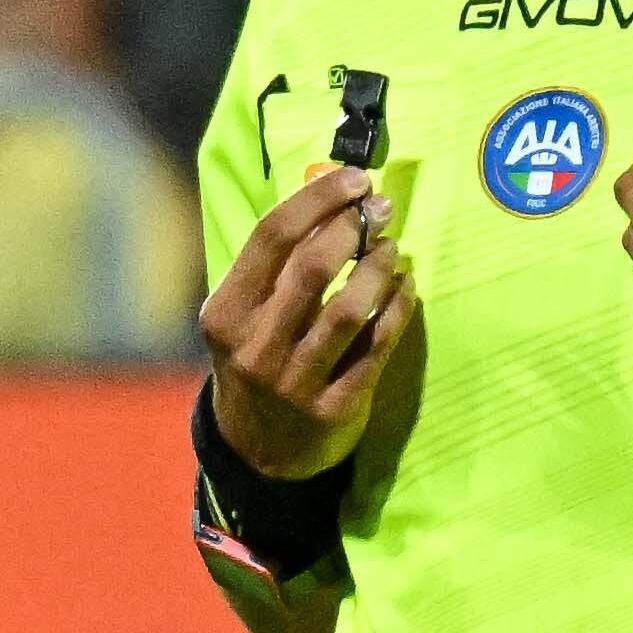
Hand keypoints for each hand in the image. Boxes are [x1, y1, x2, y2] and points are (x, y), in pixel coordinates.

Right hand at [201, 156, 411, 476]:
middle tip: (381, 208)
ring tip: (393, 248)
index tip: (354, 179)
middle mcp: (256, 348)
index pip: (271, 238)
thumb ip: (277, 260)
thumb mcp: (244, 315)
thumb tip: (328, 185)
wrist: (259, 453)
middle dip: (353, 227)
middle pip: (311, 268)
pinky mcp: (336, 407)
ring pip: (350, 309)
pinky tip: (406, 285)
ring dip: (380, 267)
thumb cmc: (257, 360)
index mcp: (226, 314)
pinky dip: (398, 307)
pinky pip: (378, 346)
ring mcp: (295, 383)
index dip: (318, 200)